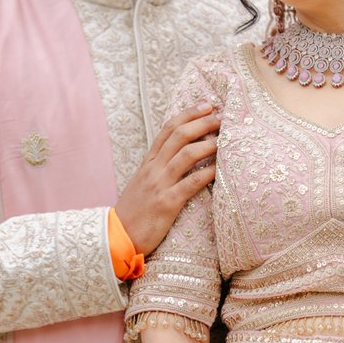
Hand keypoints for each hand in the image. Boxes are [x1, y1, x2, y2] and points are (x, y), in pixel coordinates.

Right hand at [114, 103, 219, 254]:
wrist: (117, 236)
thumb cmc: (135, 211)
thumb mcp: (143, 183)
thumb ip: (158, 167)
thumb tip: (181, 153)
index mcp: (148, 162)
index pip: (168, 129)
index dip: (189, 114)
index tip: (207, 106)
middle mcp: (153, 169)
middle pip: (179, 135)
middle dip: (202, 123)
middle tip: (221, 117)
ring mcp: (160, 184)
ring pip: (187, 154)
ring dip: (209, 144)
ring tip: (225, 139)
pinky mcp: (168, 203)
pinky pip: (192, 182)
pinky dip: (209, 172)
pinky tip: (221, 169)